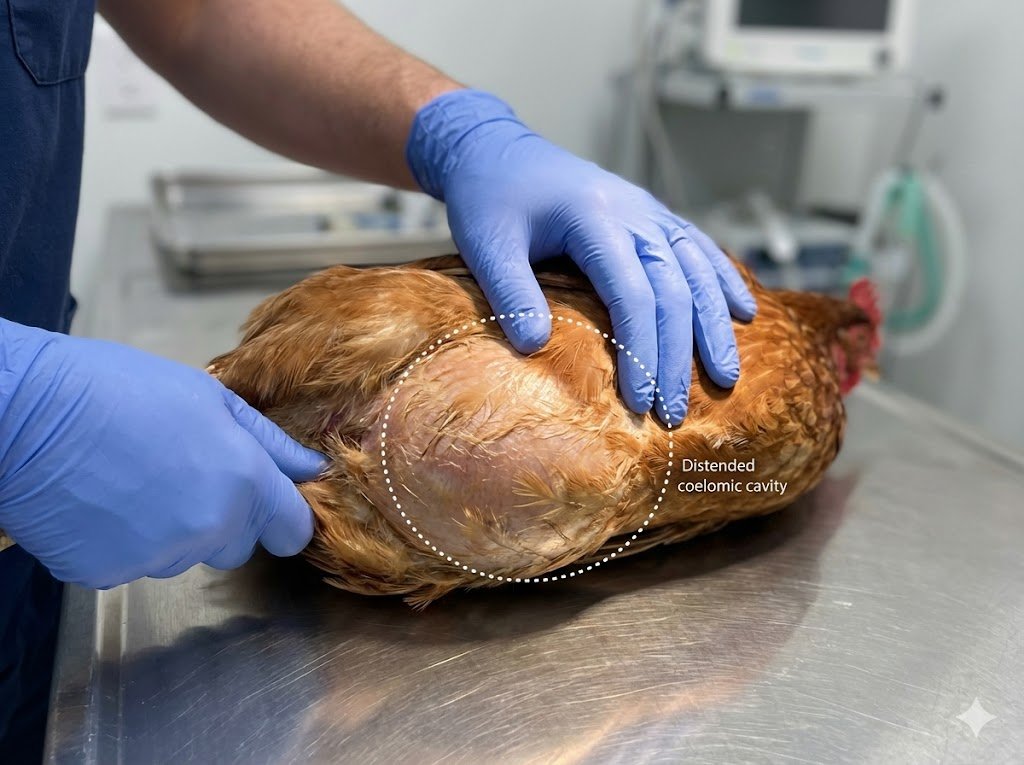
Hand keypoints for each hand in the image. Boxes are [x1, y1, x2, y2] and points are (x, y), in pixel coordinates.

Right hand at [0, 320, 326, 588]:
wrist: (24, 412)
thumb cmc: (116, 389)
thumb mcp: (208, 397)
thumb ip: (269, 442)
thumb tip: (310, 467)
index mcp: (243, 482)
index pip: (292, 530)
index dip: (284, 518)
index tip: (271, 508)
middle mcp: (209, 528)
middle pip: (237, 546)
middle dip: (222, 520)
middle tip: (181, 474)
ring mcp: (157, 557)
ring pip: (182, 556)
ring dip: (169, 530)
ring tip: (131, 478)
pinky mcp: (107, 575)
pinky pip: (131, 565)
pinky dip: (120, 542)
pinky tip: (98, 501)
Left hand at [406, 90, 756, 424]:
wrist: (495, 148)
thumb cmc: (488, 198)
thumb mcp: (486, 244)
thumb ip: (510, 293)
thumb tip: (534, 348)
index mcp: (594, 217)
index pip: (633, 293)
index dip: (641, 350)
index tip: (639, 401)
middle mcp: (633, 211)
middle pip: (674, 289)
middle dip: (679, 356)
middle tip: (674, 413)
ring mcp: (649, 210)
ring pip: (698, 270)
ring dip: (714, 326)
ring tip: (726, 378)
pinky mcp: (652, 214)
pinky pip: (699, 248)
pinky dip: (724, 280)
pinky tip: (744, 312)